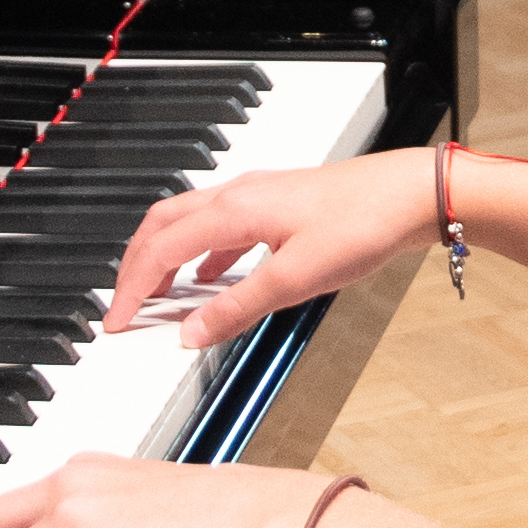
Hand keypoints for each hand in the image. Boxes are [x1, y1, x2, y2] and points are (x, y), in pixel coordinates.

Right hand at [103, 151, 438, 352]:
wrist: (411, 195)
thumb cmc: (364, 223)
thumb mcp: (296, 279)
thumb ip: (238, 307)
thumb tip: (190, 333)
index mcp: (234, 209)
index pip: (160, 249)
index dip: (132, 287)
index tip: (117, 319)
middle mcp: (239, 194)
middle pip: (162, 225)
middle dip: (136, 266)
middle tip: (125, 304)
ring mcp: (258, 195)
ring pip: (189, 221)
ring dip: (166, 257)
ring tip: (159, 294)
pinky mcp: (278, 204)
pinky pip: (220, 225)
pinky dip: (201, 253)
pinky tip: (212, 275)